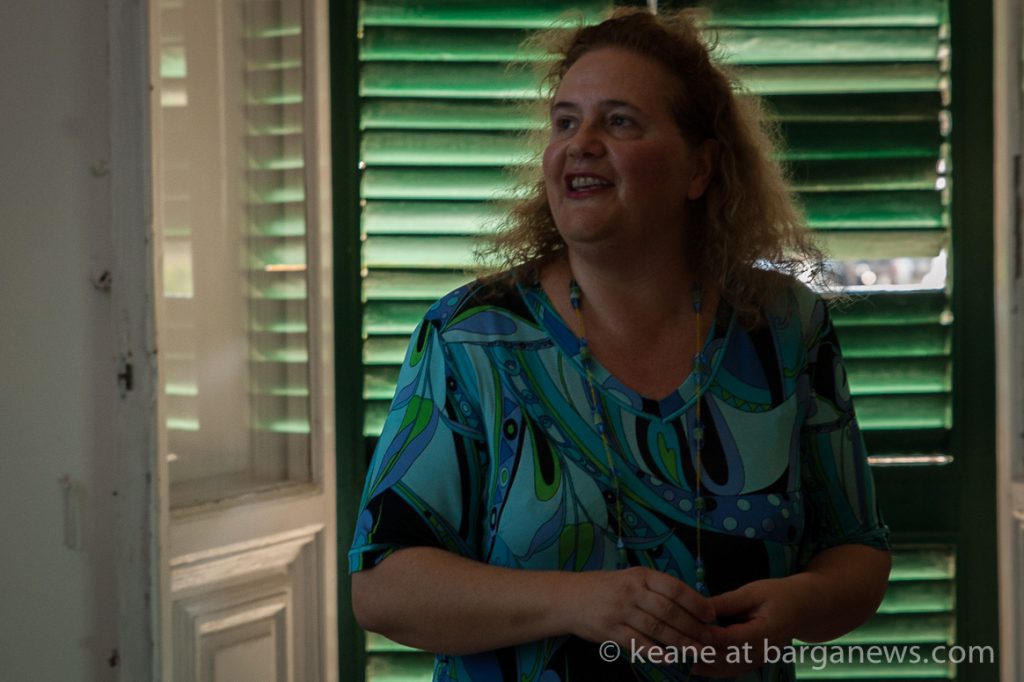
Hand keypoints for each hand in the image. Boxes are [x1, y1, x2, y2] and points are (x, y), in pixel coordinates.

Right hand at [559, 567, 716, 656]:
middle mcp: (631, 591)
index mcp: (640, 575)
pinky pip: (637, 643)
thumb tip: (690, 603)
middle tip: (710, 639)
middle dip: (693, 627)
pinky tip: (669, 659)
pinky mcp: (610, 630)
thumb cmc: (604, 588)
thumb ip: (655, 588)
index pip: (674, 588)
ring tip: (698, 652)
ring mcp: (620, 611)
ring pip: (657, 628)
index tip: (711, 615)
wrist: (568, 597)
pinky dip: (655, 652)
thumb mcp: (629, 578)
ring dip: (681, 642)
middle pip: (669, 610)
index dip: (696, 602)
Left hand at [690, 576, 810, 677]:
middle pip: (728, 658)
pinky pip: (731, 670)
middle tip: (675, 643)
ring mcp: (758, 661)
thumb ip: (726, 602)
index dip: (710, 636)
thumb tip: (699, 607)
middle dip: (701, 651)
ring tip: (678, 656)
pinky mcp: (752, 663)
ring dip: (703, 664)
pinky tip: (693, 664)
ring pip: (727, 669)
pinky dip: (712, 669)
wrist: (802, 609)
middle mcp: (762, 652)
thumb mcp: (752, 592)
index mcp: (766, 632)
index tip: (688, 629)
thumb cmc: (777, 595)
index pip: (733, 639)